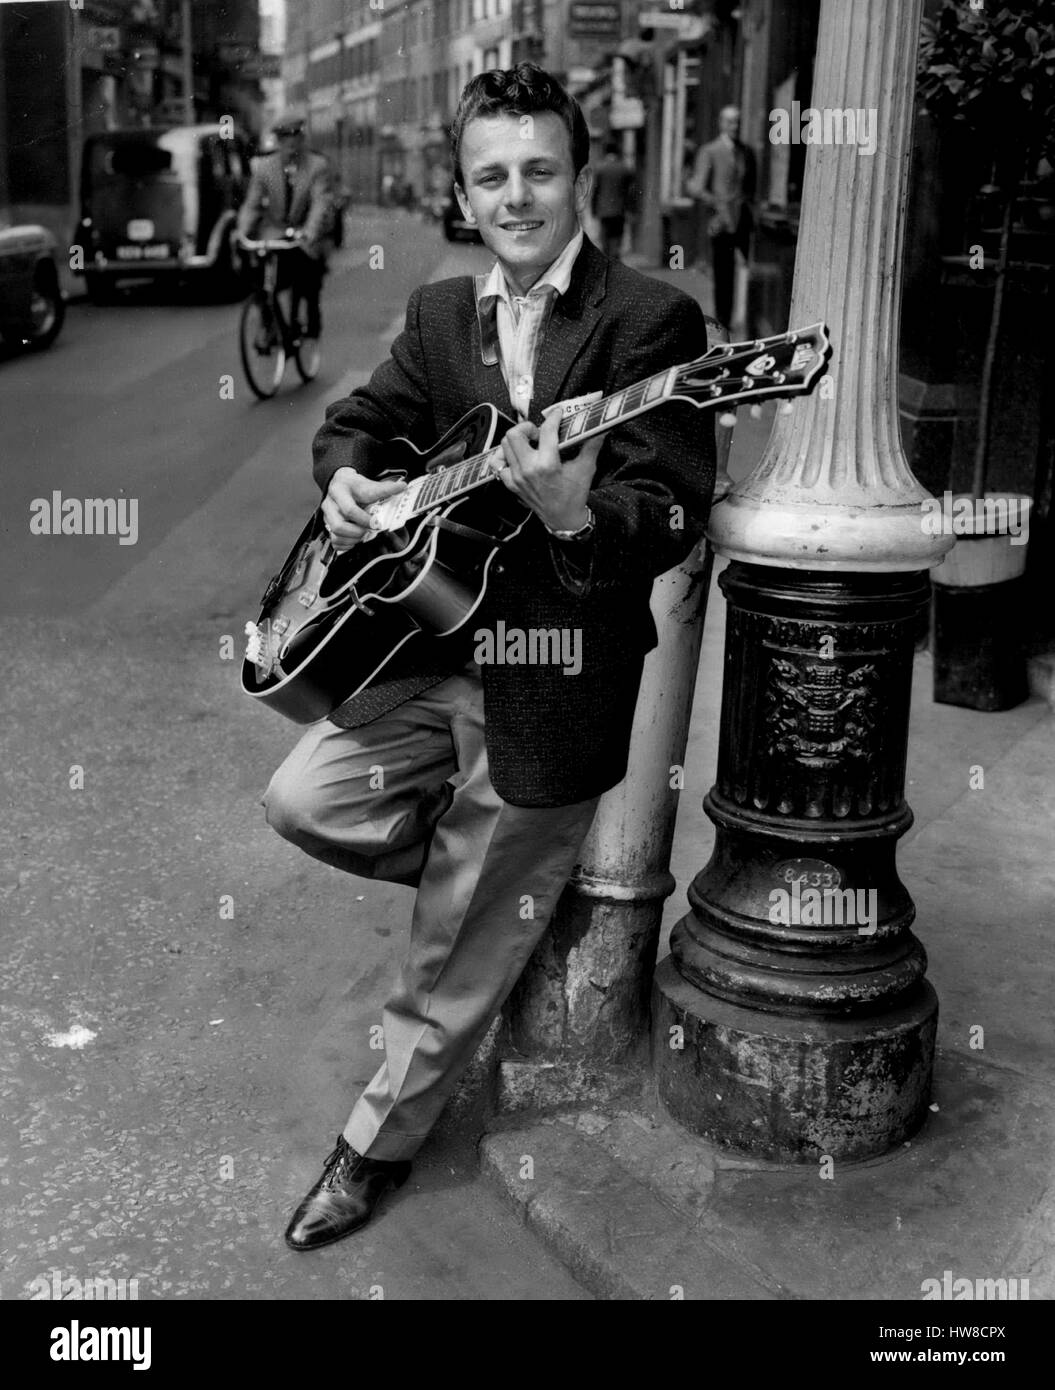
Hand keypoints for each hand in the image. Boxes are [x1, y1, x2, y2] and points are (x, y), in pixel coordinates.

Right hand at [321, 467, 405, 550]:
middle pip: (344, 518)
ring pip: (337, 530)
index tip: (382, 516)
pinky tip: (355, 540)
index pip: (363, 496)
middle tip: (372, 527)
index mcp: (345, 487)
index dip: (374, 509)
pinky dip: (347, 544)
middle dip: (361, 527)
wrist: (339, 484)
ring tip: (364, 534)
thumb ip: (384, 488)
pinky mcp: (326, 524)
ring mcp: (327, 513)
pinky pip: (334, 540)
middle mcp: (333, 500)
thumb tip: (403, 487)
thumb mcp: (368, 483)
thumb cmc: (355, 487)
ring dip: (354, 537)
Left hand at [498, 410, 602, 532]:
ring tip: (529, 443)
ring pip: (505, 445)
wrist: (563, 518)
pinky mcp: (511, 483)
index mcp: (547, 464)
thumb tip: (599, 429)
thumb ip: (592, 445)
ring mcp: (517, 477)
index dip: (553, 417)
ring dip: (517, 439)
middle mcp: (528, 469)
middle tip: (539, 432)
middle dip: (527, 427)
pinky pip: (497, 464)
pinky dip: (503, 455)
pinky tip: (515, 455)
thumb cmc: (574, 496)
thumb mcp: (586, 468)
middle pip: (515, 434)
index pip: (546, 430)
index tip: (557, 414)